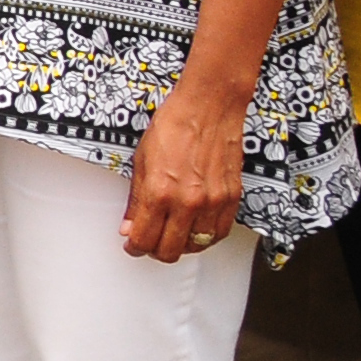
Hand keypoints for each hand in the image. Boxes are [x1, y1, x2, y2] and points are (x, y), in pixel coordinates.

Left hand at [120, 80, 248, 262]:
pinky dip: (205, 237)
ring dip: (182, 245)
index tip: (133, 245)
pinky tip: (195, 230)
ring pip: (197, 245)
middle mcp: (188, 202)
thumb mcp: (141, 162)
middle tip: (150, 242)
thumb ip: (137, 200)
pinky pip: (219, 233)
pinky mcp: (231, 198)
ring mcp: (213, 202)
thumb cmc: (174, 127)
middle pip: (170, 250)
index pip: (145, 239)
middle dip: (155, 250)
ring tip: (172, 236)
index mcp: (160, 192)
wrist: (208, 109)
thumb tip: (130, 226)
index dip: (135, 247)